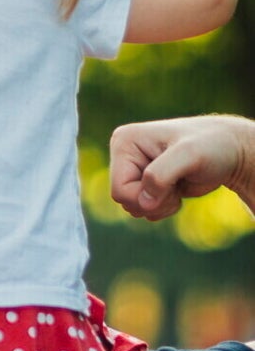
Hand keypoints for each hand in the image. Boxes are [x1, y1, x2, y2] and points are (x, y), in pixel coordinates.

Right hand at [109, 115, 254, 220]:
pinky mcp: (144, 182)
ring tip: (178, 186)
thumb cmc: (214, 146)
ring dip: (159, 206)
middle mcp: (124, 155)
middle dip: (154, 201)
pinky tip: (177, 190)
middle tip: (177, 185)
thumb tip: (143, 204)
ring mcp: (134, 169)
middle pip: (124, 201)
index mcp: (124, 142)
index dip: (146, 196)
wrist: (231, 151)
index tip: (173, 182)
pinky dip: (162, 207)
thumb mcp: (189, 155)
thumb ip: (161, 175)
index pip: (119, 189)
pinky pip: (143, 209)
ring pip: (132, 207)